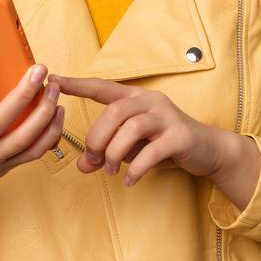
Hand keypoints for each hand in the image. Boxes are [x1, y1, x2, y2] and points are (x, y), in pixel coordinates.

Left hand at [49, 74, 242, 187]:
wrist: (206, 149)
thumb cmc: (163, 144)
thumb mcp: (130, 148)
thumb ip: (105, 153)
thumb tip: (81, 166)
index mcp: (135, 98)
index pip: (102, 87)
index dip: (78, 85)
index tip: (54, 81)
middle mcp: (151, 101)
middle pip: (114, 112)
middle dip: (97, 138)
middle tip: (93, 161)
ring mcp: (167, 117)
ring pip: (131, 128)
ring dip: (114, 153)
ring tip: (111, 171)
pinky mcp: (180, 136)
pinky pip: (151, 151)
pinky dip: (135, 169)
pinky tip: (128, 180)